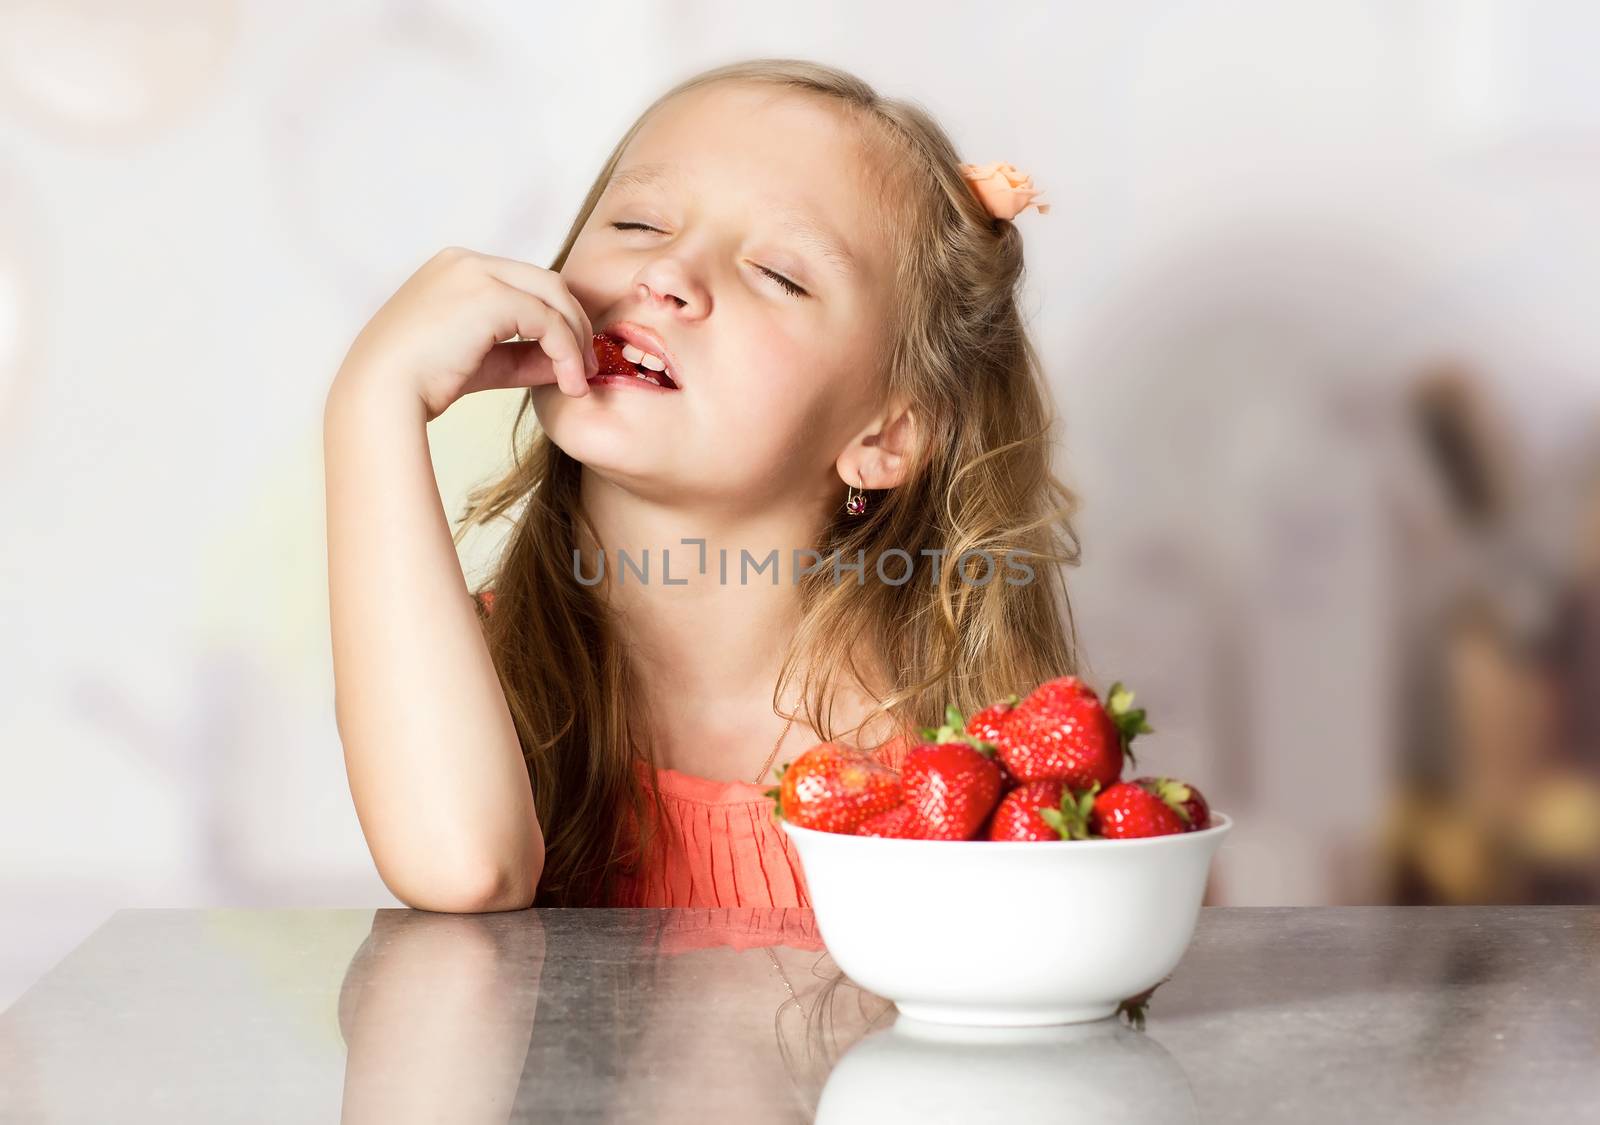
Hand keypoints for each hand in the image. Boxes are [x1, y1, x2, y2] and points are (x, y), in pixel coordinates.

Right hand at [334, 245, 598, 419]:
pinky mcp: (489, 297)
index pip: (524, 284)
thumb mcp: (482, 365)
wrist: (381, 394)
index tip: (571, 357)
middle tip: (587, 367)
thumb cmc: (418, 384)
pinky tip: (568, 382)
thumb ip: (524, 357)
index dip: (556, 318)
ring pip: (553, 297)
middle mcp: (467, 262)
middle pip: (546, 283)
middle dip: (575, 324)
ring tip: (580, 381)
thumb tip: (569, 365)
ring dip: (575, 340)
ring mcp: (477, 274)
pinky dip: (566, 352)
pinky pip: (548, 321)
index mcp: (457, 269)